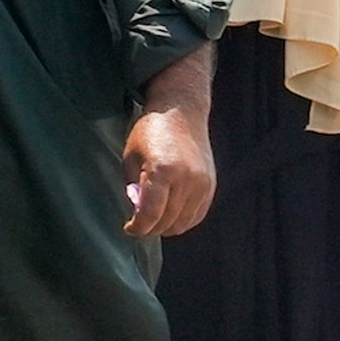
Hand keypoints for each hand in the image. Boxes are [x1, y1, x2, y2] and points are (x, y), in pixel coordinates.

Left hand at [122, 103, 214, 237]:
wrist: (181, 112)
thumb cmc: (150, 132)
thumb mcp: (131, 157)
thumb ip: (133, 188)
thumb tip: (138, 214)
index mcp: (162, 171)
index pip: (150, 215)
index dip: (137, 228)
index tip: (129, 228)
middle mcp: (186, 179)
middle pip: (166, 222)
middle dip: (149, 228)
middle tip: (138, 224)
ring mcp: (202, 184)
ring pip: (182, 224)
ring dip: (165, 226)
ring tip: (153, 217)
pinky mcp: (210, 186)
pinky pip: (196, 216)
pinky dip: (181, 220)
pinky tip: (169, 213)